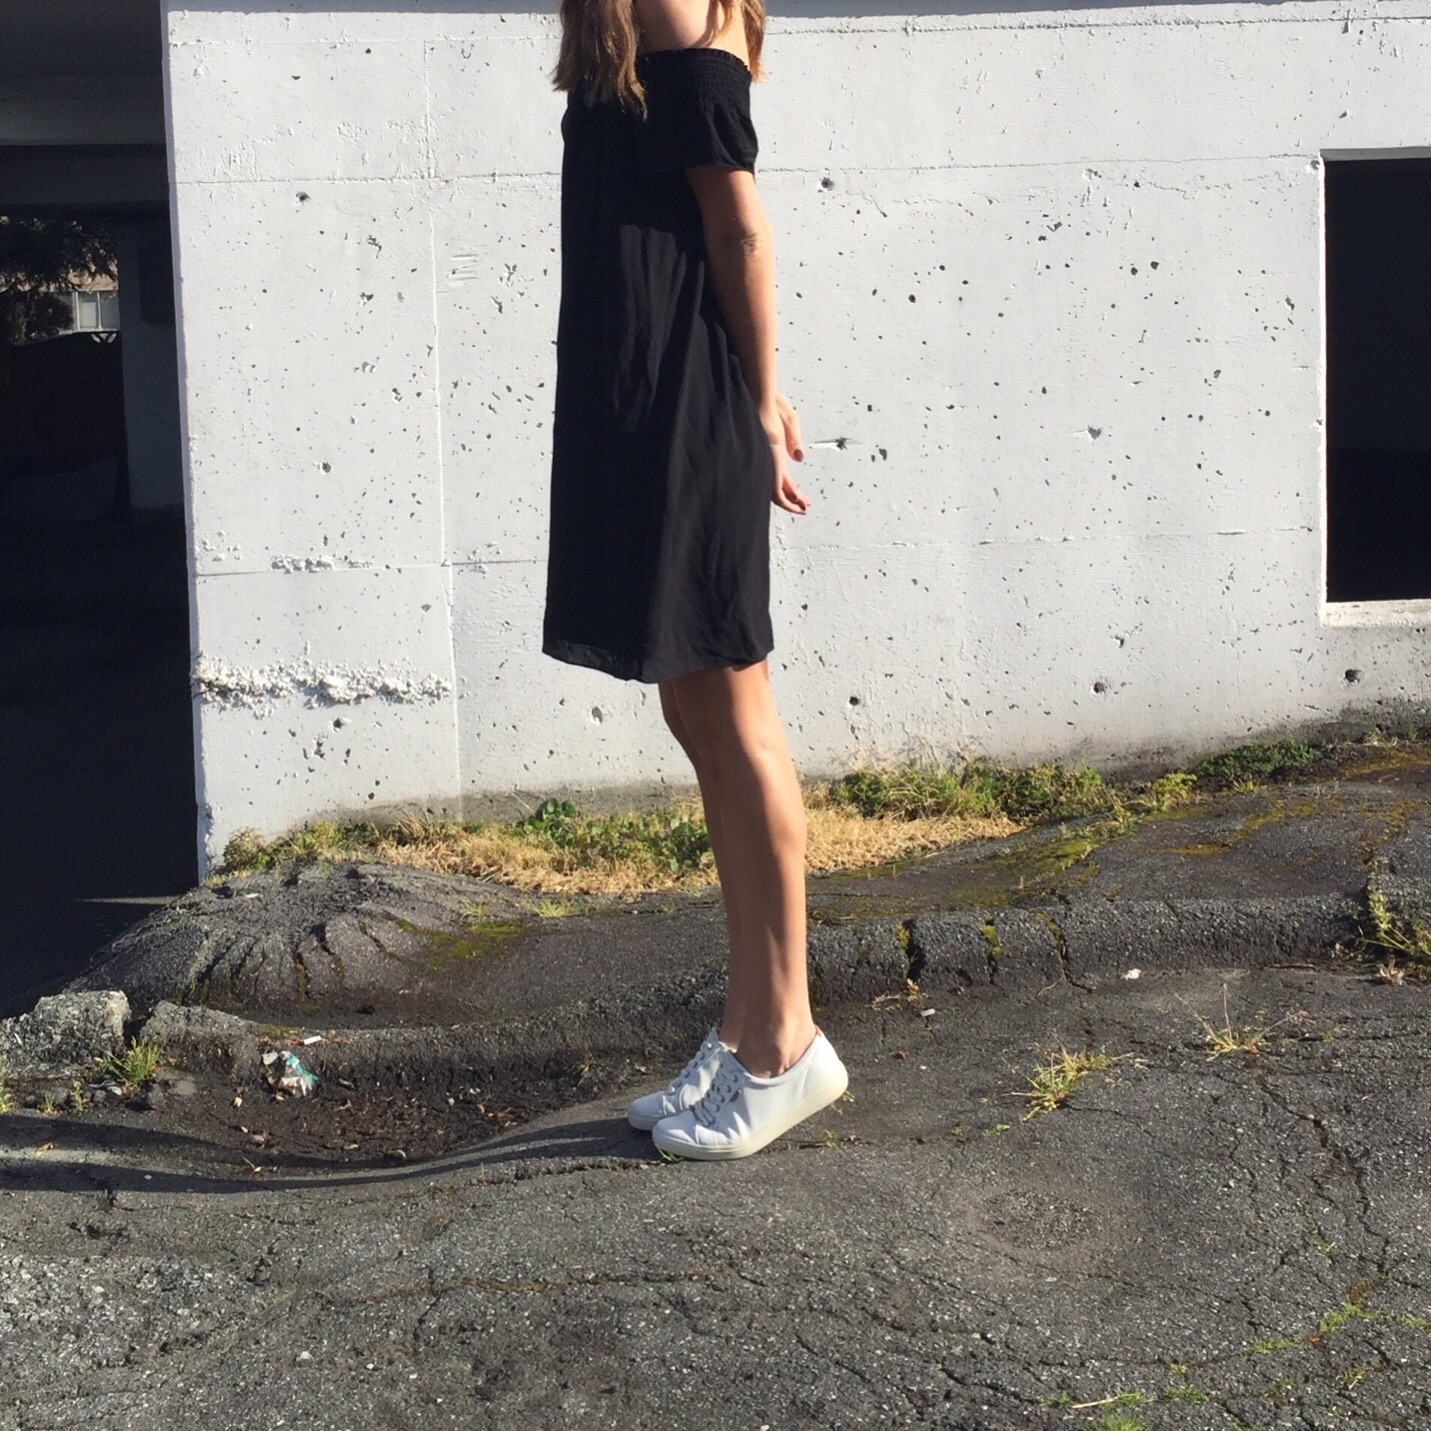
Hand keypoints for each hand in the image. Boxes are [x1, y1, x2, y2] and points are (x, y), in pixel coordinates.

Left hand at [762, 393, 807, 514]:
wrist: (758, 398)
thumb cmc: (770, 402)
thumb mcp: (790, 419)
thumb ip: (794, 438)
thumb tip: (798, 458)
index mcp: (771, 449)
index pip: (780, 474)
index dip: (791, 485)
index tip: (800, 494)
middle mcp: (767, 459)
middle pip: (778, 485)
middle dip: (792, 497)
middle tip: (802, 507)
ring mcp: (767, 464)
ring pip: (776, 491)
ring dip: (790, 503)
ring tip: (801, 510)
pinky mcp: (769, 467)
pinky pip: (776, 491)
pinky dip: (786, 502)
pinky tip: (795, 507)